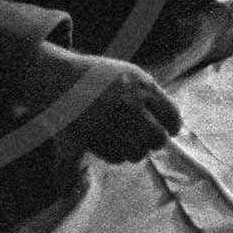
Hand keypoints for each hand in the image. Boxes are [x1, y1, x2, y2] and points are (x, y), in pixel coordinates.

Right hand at [16, 42, 180, 162]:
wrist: (58, 78)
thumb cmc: (97, 77)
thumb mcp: (129, 75)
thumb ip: (151, 96)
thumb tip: (172, 124)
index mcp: (141, 86)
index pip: (171, 115)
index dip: (173, 126)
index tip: (170, 130)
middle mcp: (128, 105)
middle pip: (157, 139)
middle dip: (155, 141)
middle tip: (150, 140)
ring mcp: (109, 122)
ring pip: (137, 152)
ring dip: (135, 150)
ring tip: (128, 141)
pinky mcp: (91, 138)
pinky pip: (116, 157)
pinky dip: (117, 154)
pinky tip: (110, 143)